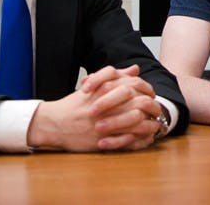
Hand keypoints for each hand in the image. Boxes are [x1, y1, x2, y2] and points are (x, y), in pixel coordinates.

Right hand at [29, 65, 164, 150]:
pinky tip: (145, 137)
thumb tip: (136, 69)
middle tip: (157, 108)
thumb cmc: (75, 105)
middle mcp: (105, 104)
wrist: (53, 123)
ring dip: (148, 122)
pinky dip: (139, 138)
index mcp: (103, 89)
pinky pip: (126, 139)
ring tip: (155, 123)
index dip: (146, 88)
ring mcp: (103, 122)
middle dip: (151, 105)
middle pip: (137, 101)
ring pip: (135, 121)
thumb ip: (116, 77)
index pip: (133, 84)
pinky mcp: (101, 139)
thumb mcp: (94, 86)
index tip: (151, 92)